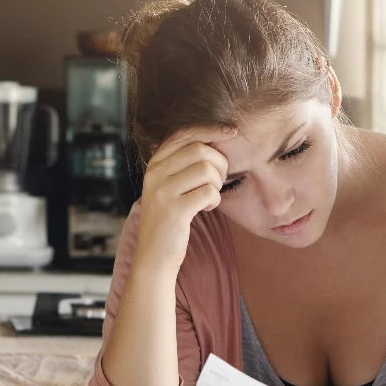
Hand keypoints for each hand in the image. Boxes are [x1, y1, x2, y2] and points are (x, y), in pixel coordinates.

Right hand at [135, 126, 237, 273]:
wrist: (154, 255)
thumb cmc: (169, 219)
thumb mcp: (169, 186)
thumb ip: (183, 164)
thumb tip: (215, 141)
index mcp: (154, 164)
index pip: (184, 134)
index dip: (210, 130)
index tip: (231, 131)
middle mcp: (155, 173)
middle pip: (200, 150)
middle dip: (219, 164)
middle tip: (218, 182)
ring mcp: (162, 191)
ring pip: (207, 170)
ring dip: (217, 184)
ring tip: (209, 196)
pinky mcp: (174, 210)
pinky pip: (209, 193)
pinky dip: (215, 200)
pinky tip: (205, 208)